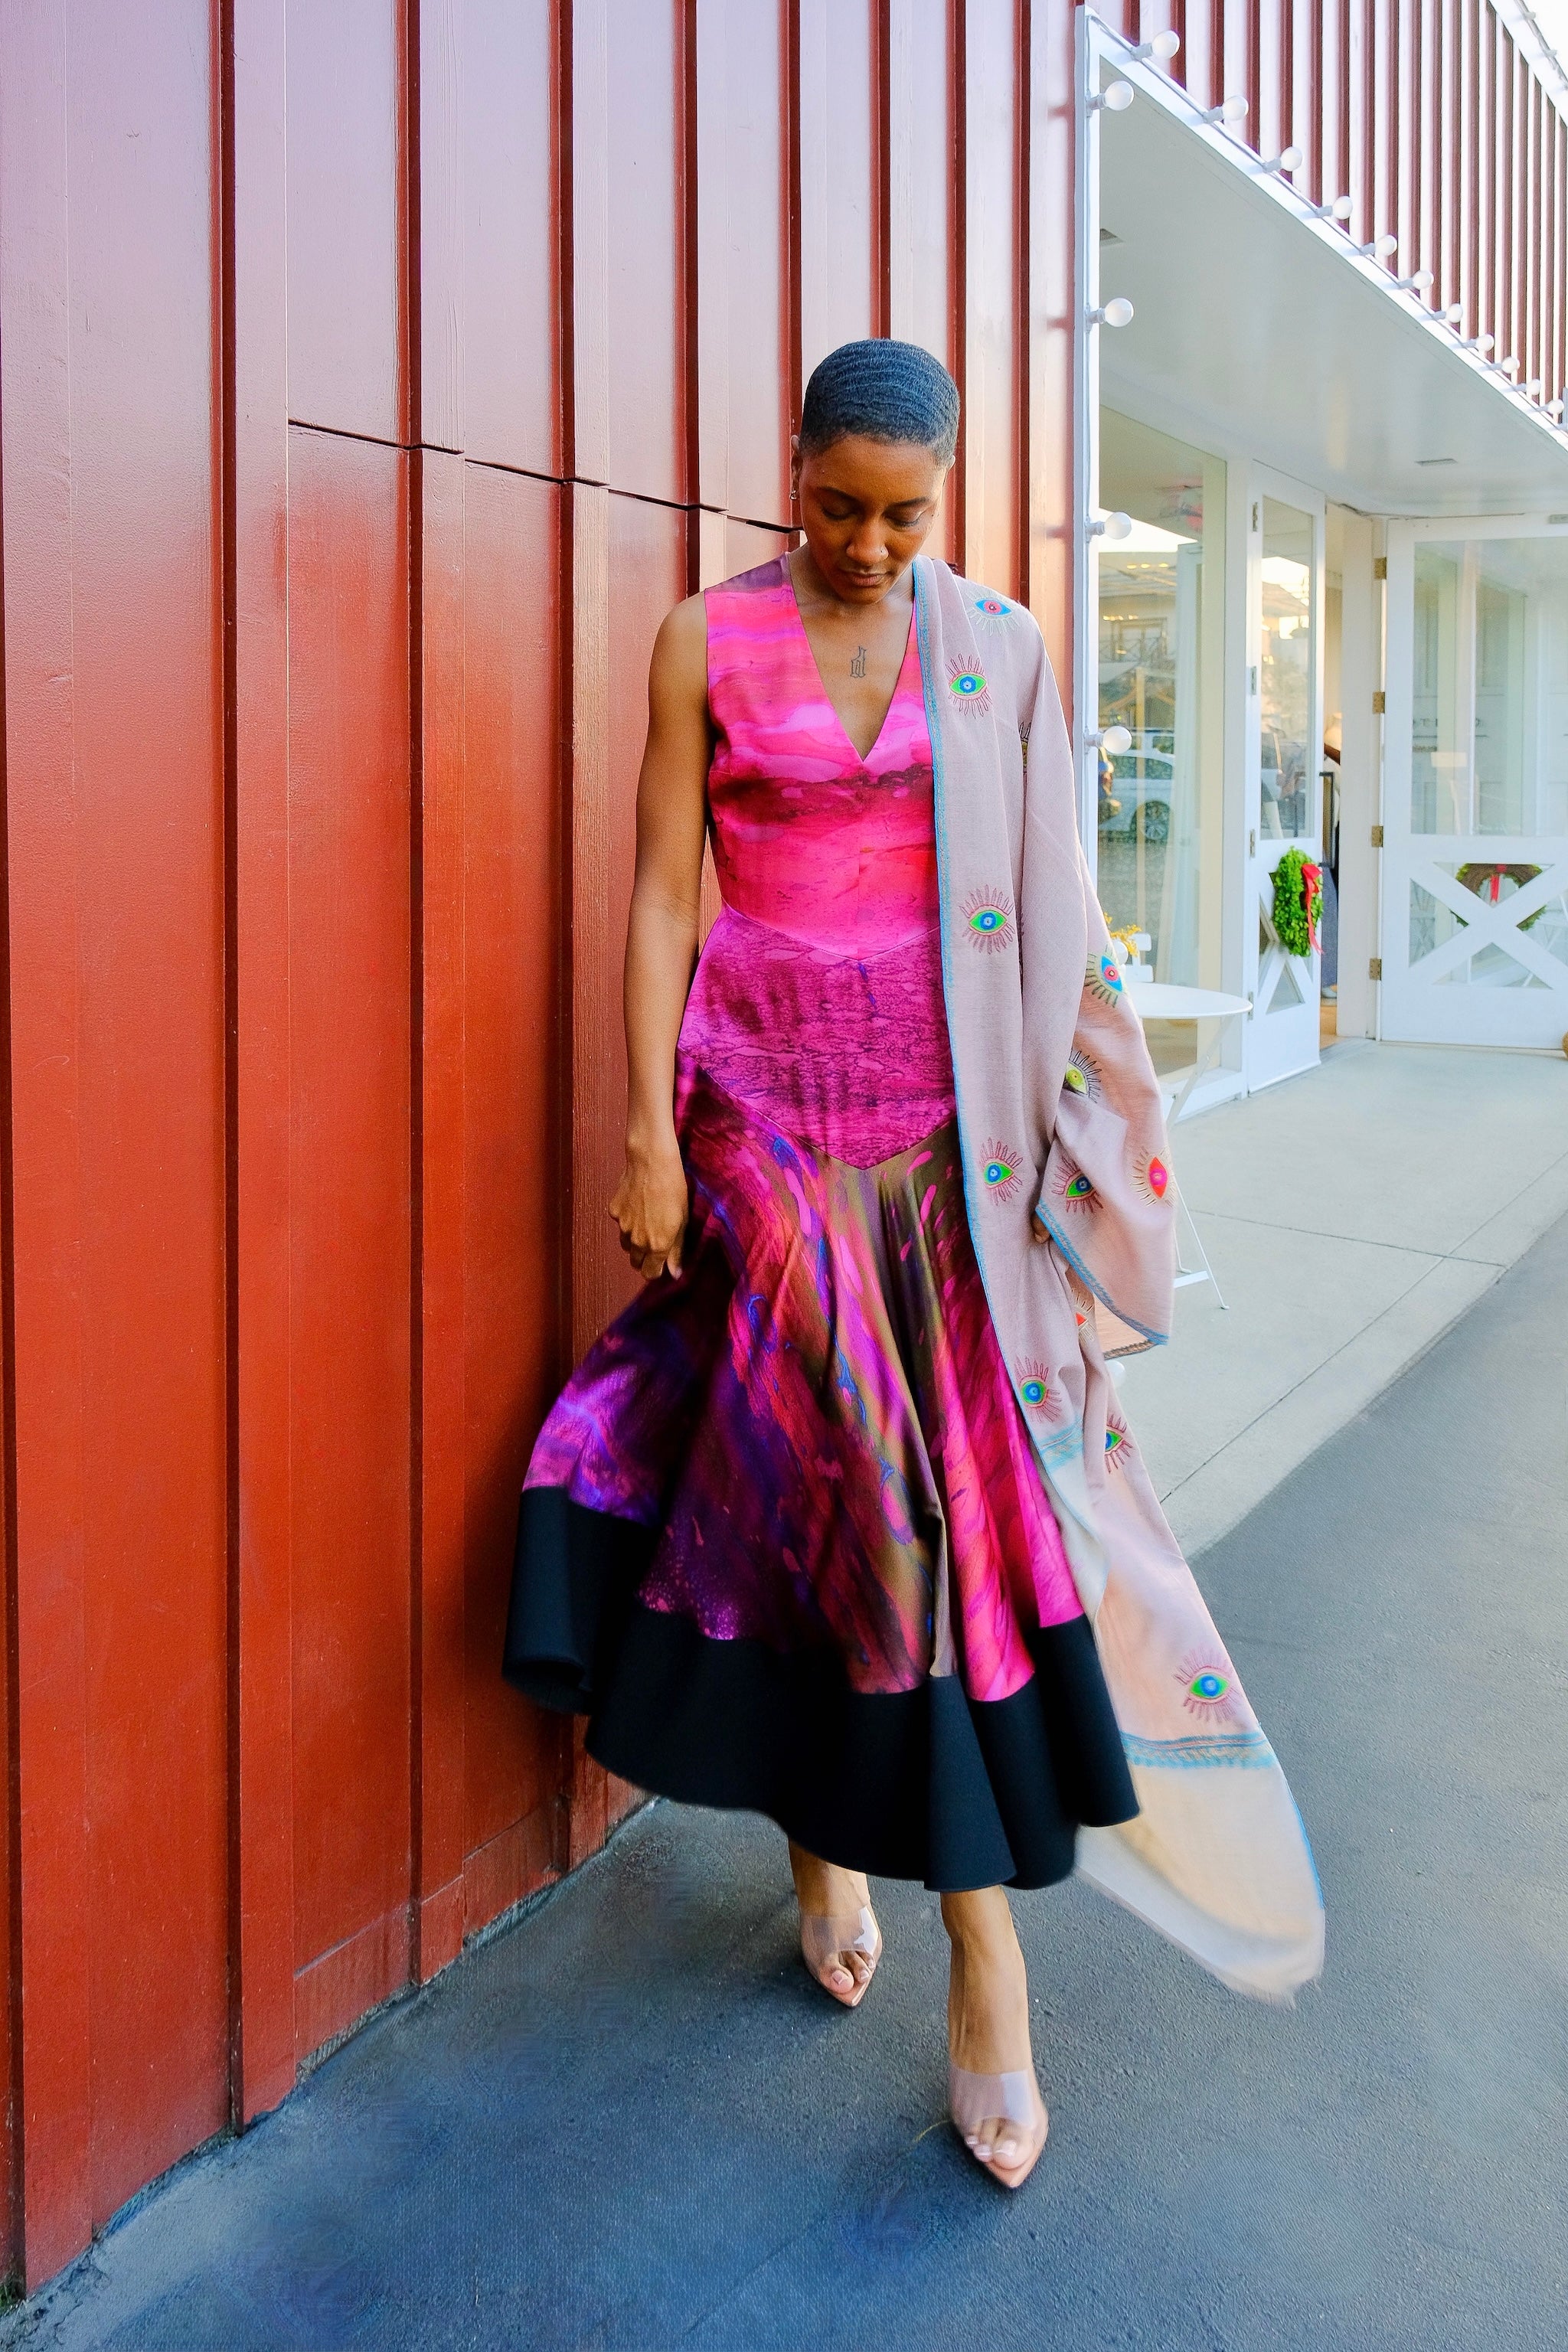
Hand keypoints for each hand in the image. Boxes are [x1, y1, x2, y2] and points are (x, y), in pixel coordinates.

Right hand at [610, 1137, 688, 1280]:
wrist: (651, 1162)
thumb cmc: (674, 1189)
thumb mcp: (682, 1221)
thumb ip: (677, 1250)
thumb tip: (675, 1273)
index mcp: (657, 1245)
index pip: (649, 1273)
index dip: (656, 1270)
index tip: (662, 1262)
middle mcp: (637, 1240)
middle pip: (635, 1262)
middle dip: (645, 1258)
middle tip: (656, 1241)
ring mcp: (622, 1226)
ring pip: (626, 1244)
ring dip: (634, 1241)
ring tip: (647, 1221)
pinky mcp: (614, 1211)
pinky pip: (619, 1224)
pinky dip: (627, 1220)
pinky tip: (638, 1204)